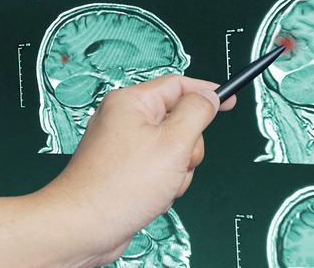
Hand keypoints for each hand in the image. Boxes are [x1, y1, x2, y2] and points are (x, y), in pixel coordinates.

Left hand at [40, 74, 235, 265]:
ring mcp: (123, 148)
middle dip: (188, 148)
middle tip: (177, 162)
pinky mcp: (124, 172)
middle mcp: (124, 120)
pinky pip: (159, 172)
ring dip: (177, 173)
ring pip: (173, 152)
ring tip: (159, 186)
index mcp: (131, 102)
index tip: (229, 99)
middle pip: (179, 122)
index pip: (178, 85)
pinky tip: (149, 199)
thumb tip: (209, 96)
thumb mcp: (173, 143)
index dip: (206, 92)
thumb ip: (197, 114)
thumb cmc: (119, 186)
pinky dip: (163, 186)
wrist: (84, 227)